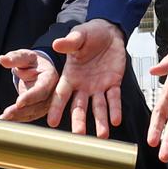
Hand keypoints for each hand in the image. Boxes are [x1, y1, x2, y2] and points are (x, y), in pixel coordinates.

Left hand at [0, 49, 59, 122]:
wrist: (37, 68)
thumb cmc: (32, 61)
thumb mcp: (24, 56)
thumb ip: (15, 58)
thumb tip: (2, 59)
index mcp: (50, 77)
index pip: (42, 89)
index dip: (31, 96)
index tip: (18, 102)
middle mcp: (52, 92)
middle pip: (38, 105)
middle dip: (22, 110)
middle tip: (7, 113)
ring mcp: (47, 102)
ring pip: (33, 113)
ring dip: (18, 116)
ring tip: (3, 117)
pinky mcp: (39, 108)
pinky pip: (29, 115)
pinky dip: (17, 118)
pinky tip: (5, 119)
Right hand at [48, 19, 127, 138]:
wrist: (108, 32)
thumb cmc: (89, 34)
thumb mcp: (78, 36)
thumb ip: (70, 43)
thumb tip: (57, 43)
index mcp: (70, 76)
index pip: (61, 95)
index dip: (57, 108)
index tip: (52, 123)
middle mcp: (83, 85)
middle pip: (79, 107)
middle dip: (79, 121)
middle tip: (79, 136)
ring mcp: (98, 86)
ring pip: (98, 107)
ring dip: (100, 121)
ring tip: (102, 136)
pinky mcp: (113, 83)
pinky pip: (114, 98)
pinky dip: (115, 109)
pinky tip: (116, 120)